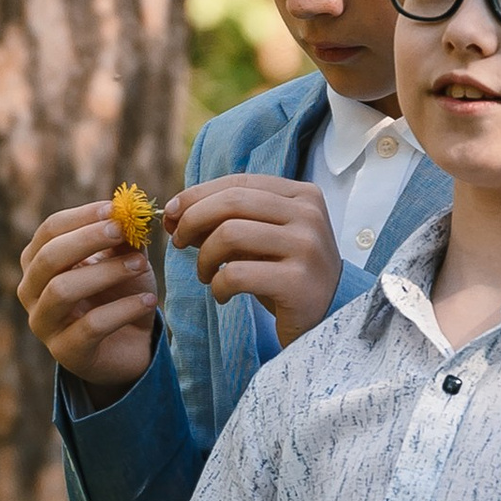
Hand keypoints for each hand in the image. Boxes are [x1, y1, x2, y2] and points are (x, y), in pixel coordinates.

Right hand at [17, 199, 161, 396]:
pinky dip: (123, 309)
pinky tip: (149, 302)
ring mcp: (43, 324)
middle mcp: (30, 292)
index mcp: (38, 262)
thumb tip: (127, 212)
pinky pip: (90, 326)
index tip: (115, 209)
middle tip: (122, 230)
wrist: (131, 346)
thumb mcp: (123, 260)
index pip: (49, 230)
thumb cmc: (119, 295)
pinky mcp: (65, 353)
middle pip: (49, 258)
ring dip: (106, 272)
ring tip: (141, 264)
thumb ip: (121, 238)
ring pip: (62, 290)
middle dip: (87, 239)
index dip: (81, 216)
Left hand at [170, 173, 343, 345]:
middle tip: (179, 243)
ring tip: (205, 274)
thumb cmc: (286, 275)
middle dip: (193, 220)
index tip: (172, 214)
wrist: (328, 318)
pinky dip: (217, 285)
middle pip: (231, 201)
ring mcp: (306, 246)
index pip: (238, 182)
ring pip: (230, 234)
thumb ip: (224, 222)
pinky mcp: (298, 282)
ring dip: (204, 257)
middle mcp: (308, 214)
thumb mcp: (260, 241)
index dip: (197, 195)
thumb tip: (173, 214)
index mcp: (302, 195)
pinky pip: (237, 273)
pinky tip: (222, 295)